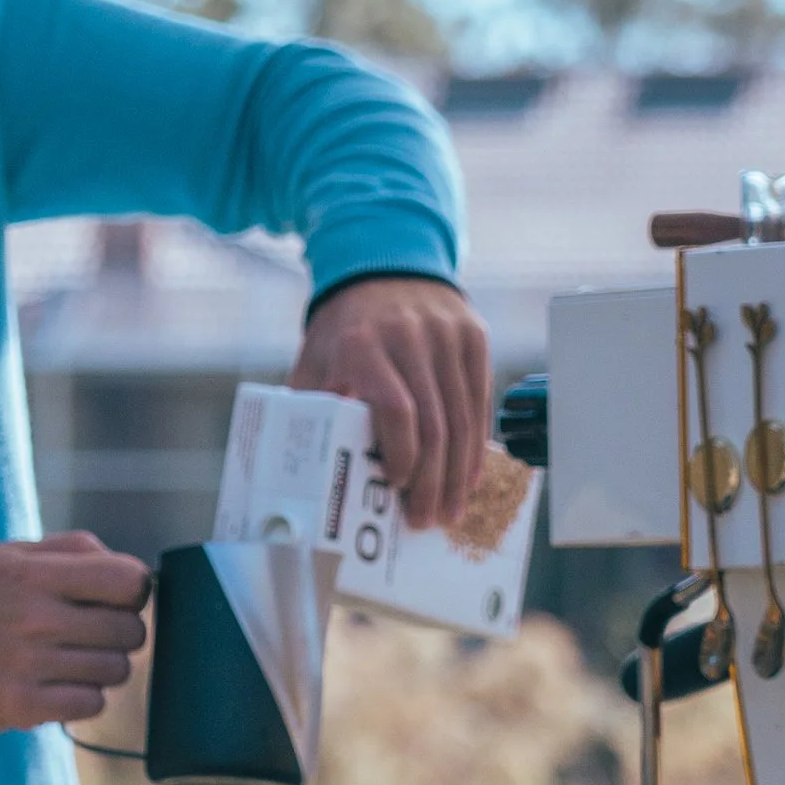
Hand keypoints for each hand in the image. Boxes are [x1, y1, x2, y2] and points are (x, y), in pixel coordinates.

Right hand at [0, 533, 152, 736]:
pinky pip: (91, 704)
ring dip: (103, 668)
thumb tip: (131, 572)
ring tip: (73, 660)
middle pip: (130, 630)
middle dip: (121, 633)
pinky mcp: (21, 705)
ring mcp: (27, 664)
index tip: (116, 598)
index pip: (128, 581)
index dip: (133, 591)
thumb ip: (72, 549)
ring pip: (116, 670)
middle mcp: (33, 617)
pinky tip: (60, 686)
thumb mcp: (11, 556)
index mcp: (35, 574)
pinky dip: (84, 698)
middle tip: (94, 634)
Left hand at [291, 274, 491, 531]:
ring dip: (458, 472)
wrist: (384, 266)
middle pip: (434, 424)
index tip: (396, 490)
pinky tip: (467, 474)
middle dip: (432, 481)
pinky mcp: (474, 336)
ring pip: (464, 418)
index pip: (396, 411)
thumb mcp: (316, 360)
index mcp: (362, 344)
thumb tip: (303, 471)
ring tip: (449, 508)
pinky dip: (477, 444)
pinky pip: (481, 400)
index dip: (402, 457)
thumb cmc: (345, 329)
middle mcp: (409, 336)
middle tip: (425, 518)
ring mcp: (447, 334)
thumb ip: (313, 408)